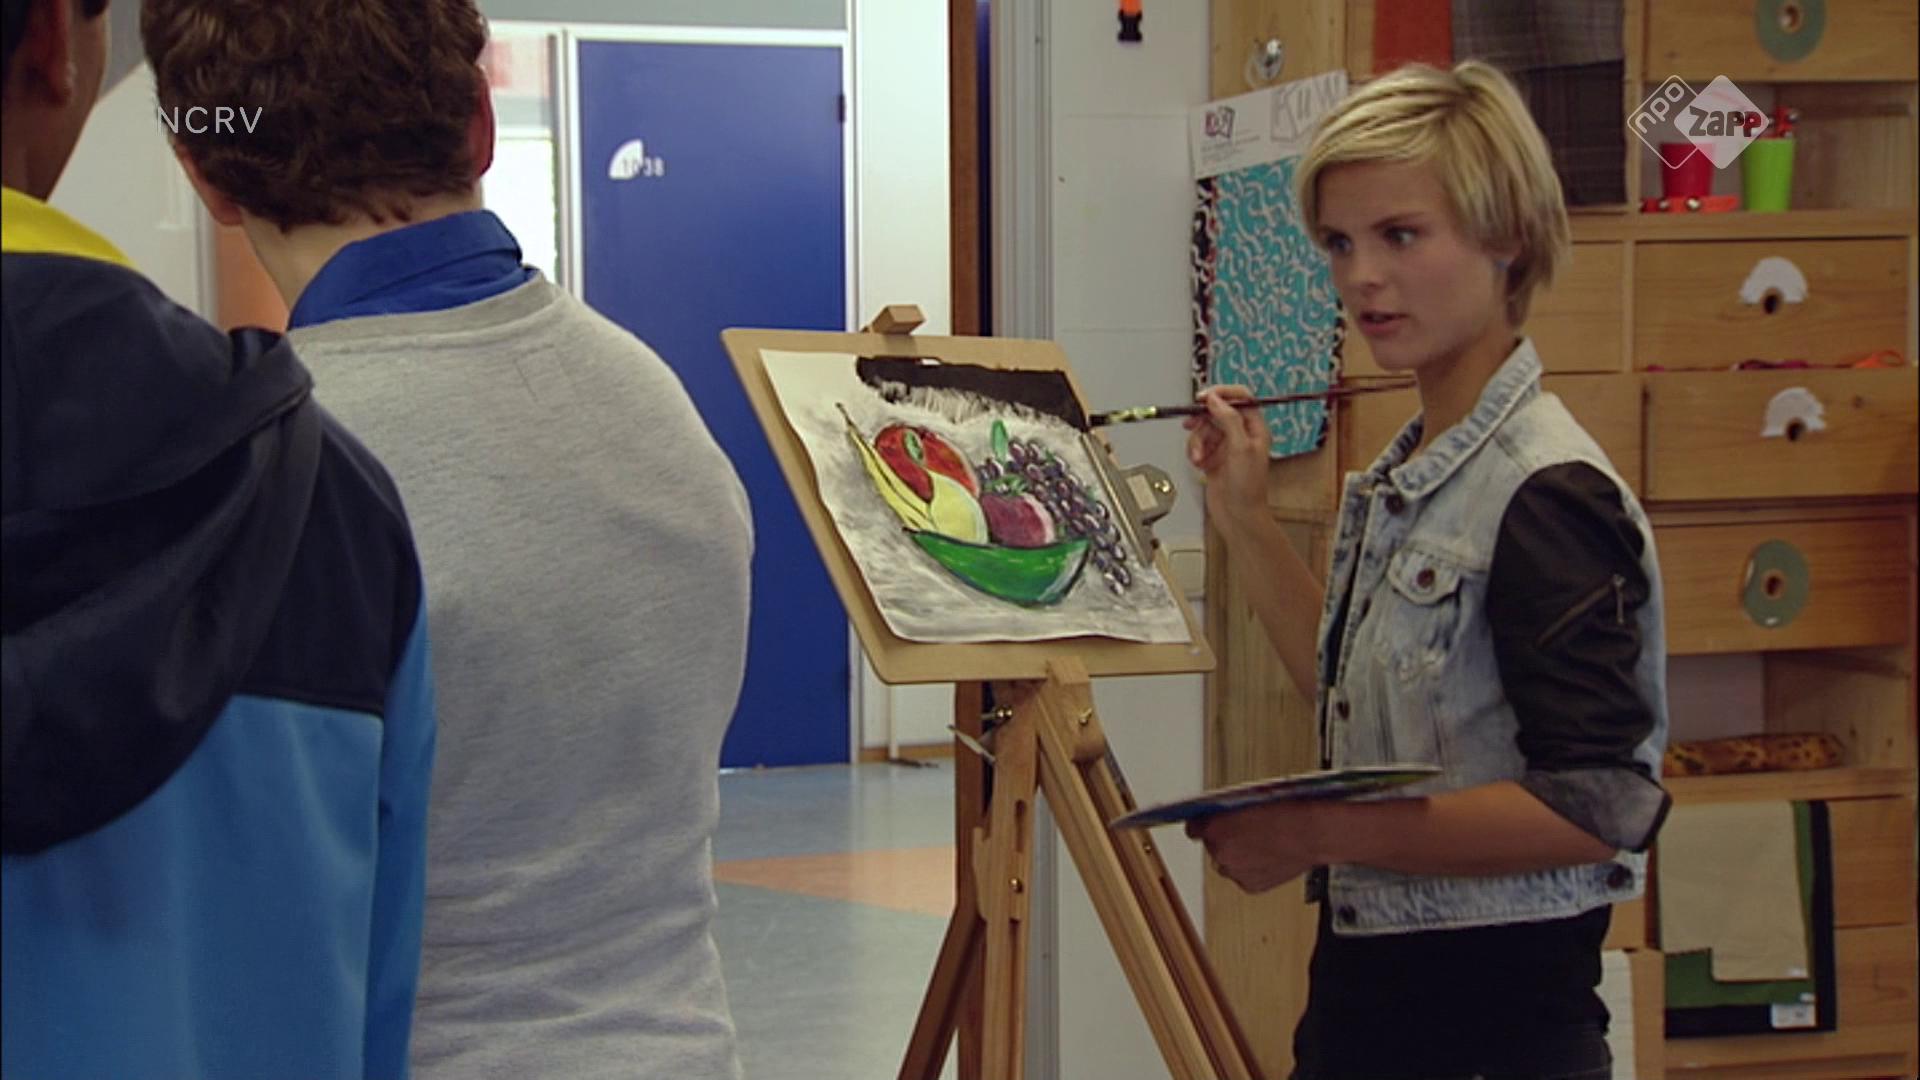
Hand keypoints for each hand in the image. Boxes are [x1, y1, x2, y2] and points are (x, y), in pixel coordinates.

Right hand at [1182, 385, 1270, 534]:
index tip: (1204, 397)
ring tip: (1198, 456)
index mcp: (1255, 428)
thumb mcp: (1240, 448)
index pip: (1240, 398)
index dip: (1222, 394)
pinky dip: (1194, 452)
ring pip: (1204, 429)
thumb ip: (1229, 419)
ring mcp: (1225, 446)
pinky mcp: (1212, 457)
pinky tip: (1198, 463)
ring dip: (1197, 441)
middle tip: (1192, 424)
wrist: (1237, 515)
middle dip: (1203, 421)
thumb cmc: (1247, 488)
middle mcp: (1241, 434)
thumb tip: (1216, 399)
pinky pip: (1198, 444)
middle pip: (1217, 412)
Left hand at [1186, 801, 1322, 893]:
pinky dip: (1252, 870)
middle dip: (1224, 841)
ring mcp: (1234, 871)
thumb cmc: (1287, 811)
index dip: (1202, 826)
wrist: (1313, 833)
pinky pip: (1243, 877)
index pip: (1193, 828)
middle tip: (1245, 834)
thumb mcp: (1249, 801)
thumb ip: (1229, 812)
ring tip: (1260, 847)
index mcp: (1215, 827)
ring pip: (1227, 864)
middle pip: (1212, 847)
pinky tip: (1269, 858)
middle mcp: (1220, 851)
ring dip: (1237, 857)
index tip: (1206, 826)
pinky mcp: (1249, 886)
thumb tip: (1221, 815)